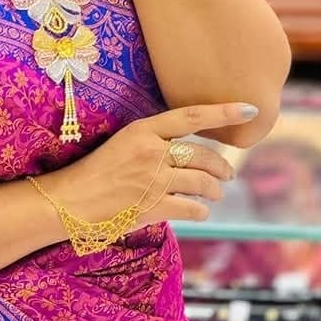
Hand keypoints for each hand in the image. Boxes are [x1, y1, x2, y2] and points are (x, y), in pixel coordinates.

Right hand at [41, 103, 254, 230]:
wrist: (71, 201)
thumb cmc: (95, 170)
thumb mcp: (122, 143)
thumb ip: (152, 142)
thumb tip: (186, 149)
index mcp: (142, 130)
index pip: (191, 116)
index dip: (223, 112)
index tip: (249, 109)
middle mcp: (151, 151)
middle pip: (202, 155)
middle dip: (222, 166)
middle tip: (228, 173)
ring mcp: (153, 180)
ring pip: (202, 183)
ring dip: (214, 190)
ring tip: (215, 193)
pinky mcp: (154, 207)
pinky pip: (192, 208)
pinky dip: (201, 211)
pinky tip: (199, 211)